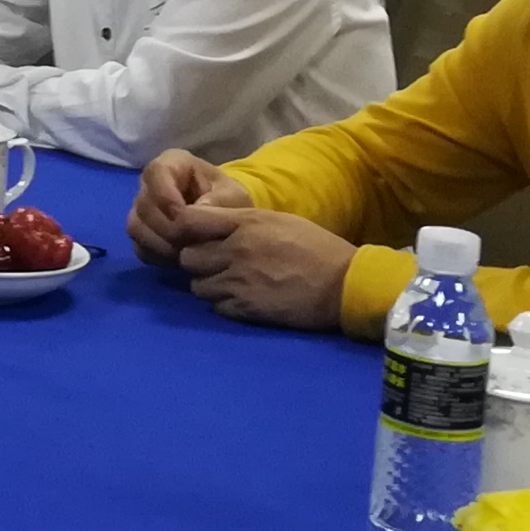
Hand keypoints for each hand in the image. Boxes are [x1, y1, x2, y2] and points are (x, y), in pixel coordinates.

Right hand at [127, 151, 248, 266]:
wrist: (226, 221)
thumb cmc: (229, 201)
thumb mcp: (234, 197)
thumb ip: (219, 202)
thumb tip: (195, 214)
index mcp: (173, 163)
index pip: (155, 172)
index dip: (165, 195)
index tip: (184, 216)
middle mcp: (151, 183)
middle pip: (143, 203)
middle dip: (166, 226)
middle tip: (190, 242)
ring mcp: (142, 208)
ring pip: (136, 226)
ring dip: (161, 244)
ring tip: (186, 253)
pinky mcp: (142, 232)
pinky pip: (139, 245)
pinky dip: (157, 255)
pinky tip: (178, 259)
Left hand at [175, 208, 359, 330]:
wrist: (344, 285)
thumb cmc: (315, 247)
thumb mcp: (278, 220)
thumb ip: (241, 221)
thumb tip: (211, 223)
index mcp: (245, 224)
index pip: (188, 221)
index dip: (185, 229)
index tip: (194, 235)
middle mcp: (235, 251)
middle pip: (187, 257)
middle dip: (197, 261)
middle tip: (214, 263)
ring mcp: (239, 282)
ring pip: (197, 286)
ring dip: (209, 284)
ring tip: (229, 283)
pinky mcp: (246, 309)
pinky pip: (216, 307)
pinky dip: (224, 304)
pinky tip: (242, 298)